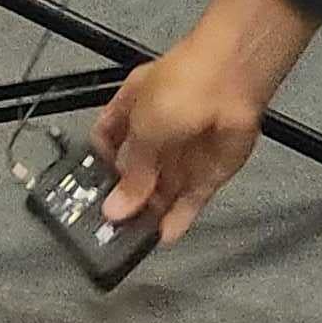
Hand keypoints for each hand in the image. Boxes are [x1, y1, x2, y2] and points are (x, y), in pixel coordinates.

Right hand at [94, 0, 317, 240]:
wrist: (231, 81)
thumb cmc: (180, 86)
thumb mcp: (143, 127)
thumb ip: (132, 173)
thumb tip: (115, 208)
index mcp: (132, 108)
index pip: (107, 140)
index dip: (98, 165)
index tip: (90, 192)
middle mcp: (156, 132)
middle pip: (135, 172)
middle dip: (124, 198)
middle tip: (110, 228)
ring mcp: (183, 154)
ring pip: (161, 191)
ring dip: (149, 214)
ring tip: (133, 241)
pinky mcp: (208, 172)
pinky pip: (189, 200)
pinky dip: (178, 219)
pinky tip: (163, 236)